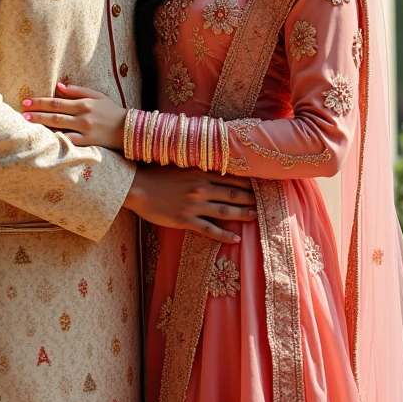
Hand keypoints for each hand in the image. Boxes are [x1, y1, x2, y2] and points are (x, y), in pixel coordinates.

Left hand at [22, 83, 125, 149]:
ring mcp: (85, 131)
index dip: (40, 102)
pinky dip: (57, 140)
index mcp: (84, 103)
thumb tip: (59, 86)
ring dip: (42, 127)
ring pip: (59, 128)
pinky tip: (45, 139)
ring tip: (28, 125)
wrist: (128, 129)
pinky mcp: (88, 143)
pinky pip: (69, 141)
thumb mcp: (97, 95)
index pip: (57, 102)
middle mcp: (83, 116)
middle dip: (37, 114)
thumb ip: (77, 90)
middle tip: (22, 114)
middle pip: (55, 115)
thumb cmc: (111, 110)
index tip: (26, 102)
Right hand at [124, 165, 255, 244]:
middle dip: (251, 197)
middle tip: (266, 201)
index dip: (247, 181)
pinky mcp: (185, 220)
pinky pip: (209, 229)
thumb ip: (198, 165)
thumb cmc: (155, 173)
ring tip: (257, 216)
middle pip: (233, 193)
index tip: (260, 183)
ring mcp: (194, 205)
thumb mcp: (180, 163)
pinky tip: (236, 238)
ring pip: (225, 210)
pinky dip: (224, 234)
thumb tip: (214, 165)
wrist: (136, 187)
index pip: (230, 176)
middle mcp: (200, 188)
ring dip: (243, 213)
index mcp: (200, 172)